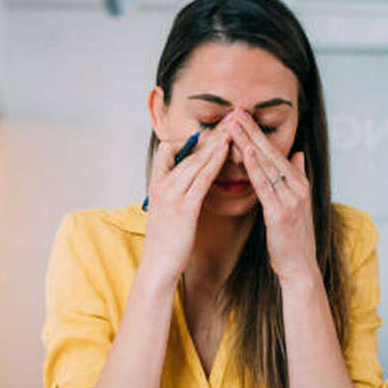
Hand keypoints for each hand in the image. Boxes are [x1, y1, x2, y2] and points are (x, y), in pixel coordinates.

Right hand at [140, 121, 231, 287]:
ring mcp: (171, 195)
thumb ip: (174, 198)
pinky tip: (226, 150)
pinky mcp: (184, 206)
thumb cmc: (165, 245)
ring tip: (231, 128)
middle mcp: (161, 186)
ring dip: (214, 143)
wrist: (157, 267)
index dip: (187, 141)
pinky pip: (201, 178)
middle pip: (186, 152)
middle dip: (208, 135)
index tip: (209, 132)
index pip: (166, 151)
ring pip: (194, 160)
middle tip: (227, 119)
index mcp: (156, 187)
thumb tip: (187, 190)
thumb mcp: (166, 215)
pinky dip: (213, 161)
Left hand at [226, 110, 318, 285]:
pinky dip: (254, 166)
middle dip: (251, 130)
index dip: (258, 133)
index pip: (274, 152)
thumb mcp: (298, 204)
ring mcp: (291, 198)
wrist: (300, 267)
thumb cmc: (292, 238)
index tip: (242, 116)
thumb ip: (297, 176)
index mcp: (298, 183)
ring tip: (233, 124)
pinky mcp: (281, 212)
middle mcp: (297, 186)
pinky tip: (244, 151)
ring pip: (266, 164)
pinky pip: (265, 185)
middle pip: (270, 152)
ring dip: (248, 141)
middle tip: (234, 111)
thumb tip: (298, 154)